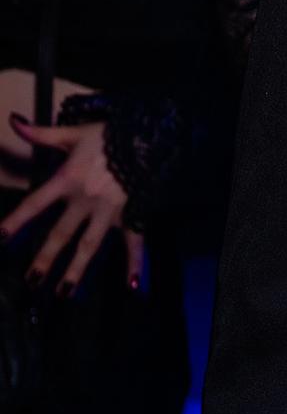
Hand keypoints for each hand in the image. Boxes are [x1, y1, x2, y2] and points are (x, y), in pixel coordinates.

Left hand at [0, 113, 144, 293]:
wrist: (146, 137)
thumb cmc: (107, 136)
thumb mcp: (72, 134)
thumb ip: (41, 133)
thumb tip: (13, 121)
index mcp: (67, 180)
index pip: (36, 203)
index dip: (17, 220)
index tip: (0, 238)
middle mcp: (84, 200)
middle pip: (61, 233)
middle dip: (45, 258)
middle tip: (32, 281)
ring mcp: (108, 212)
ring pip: (89, 245)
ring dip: (76, 270)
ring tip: (63, 292)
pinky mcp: (130, 215)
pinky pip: (133, 242)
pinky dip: (134, 263)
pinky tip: (133, 285)